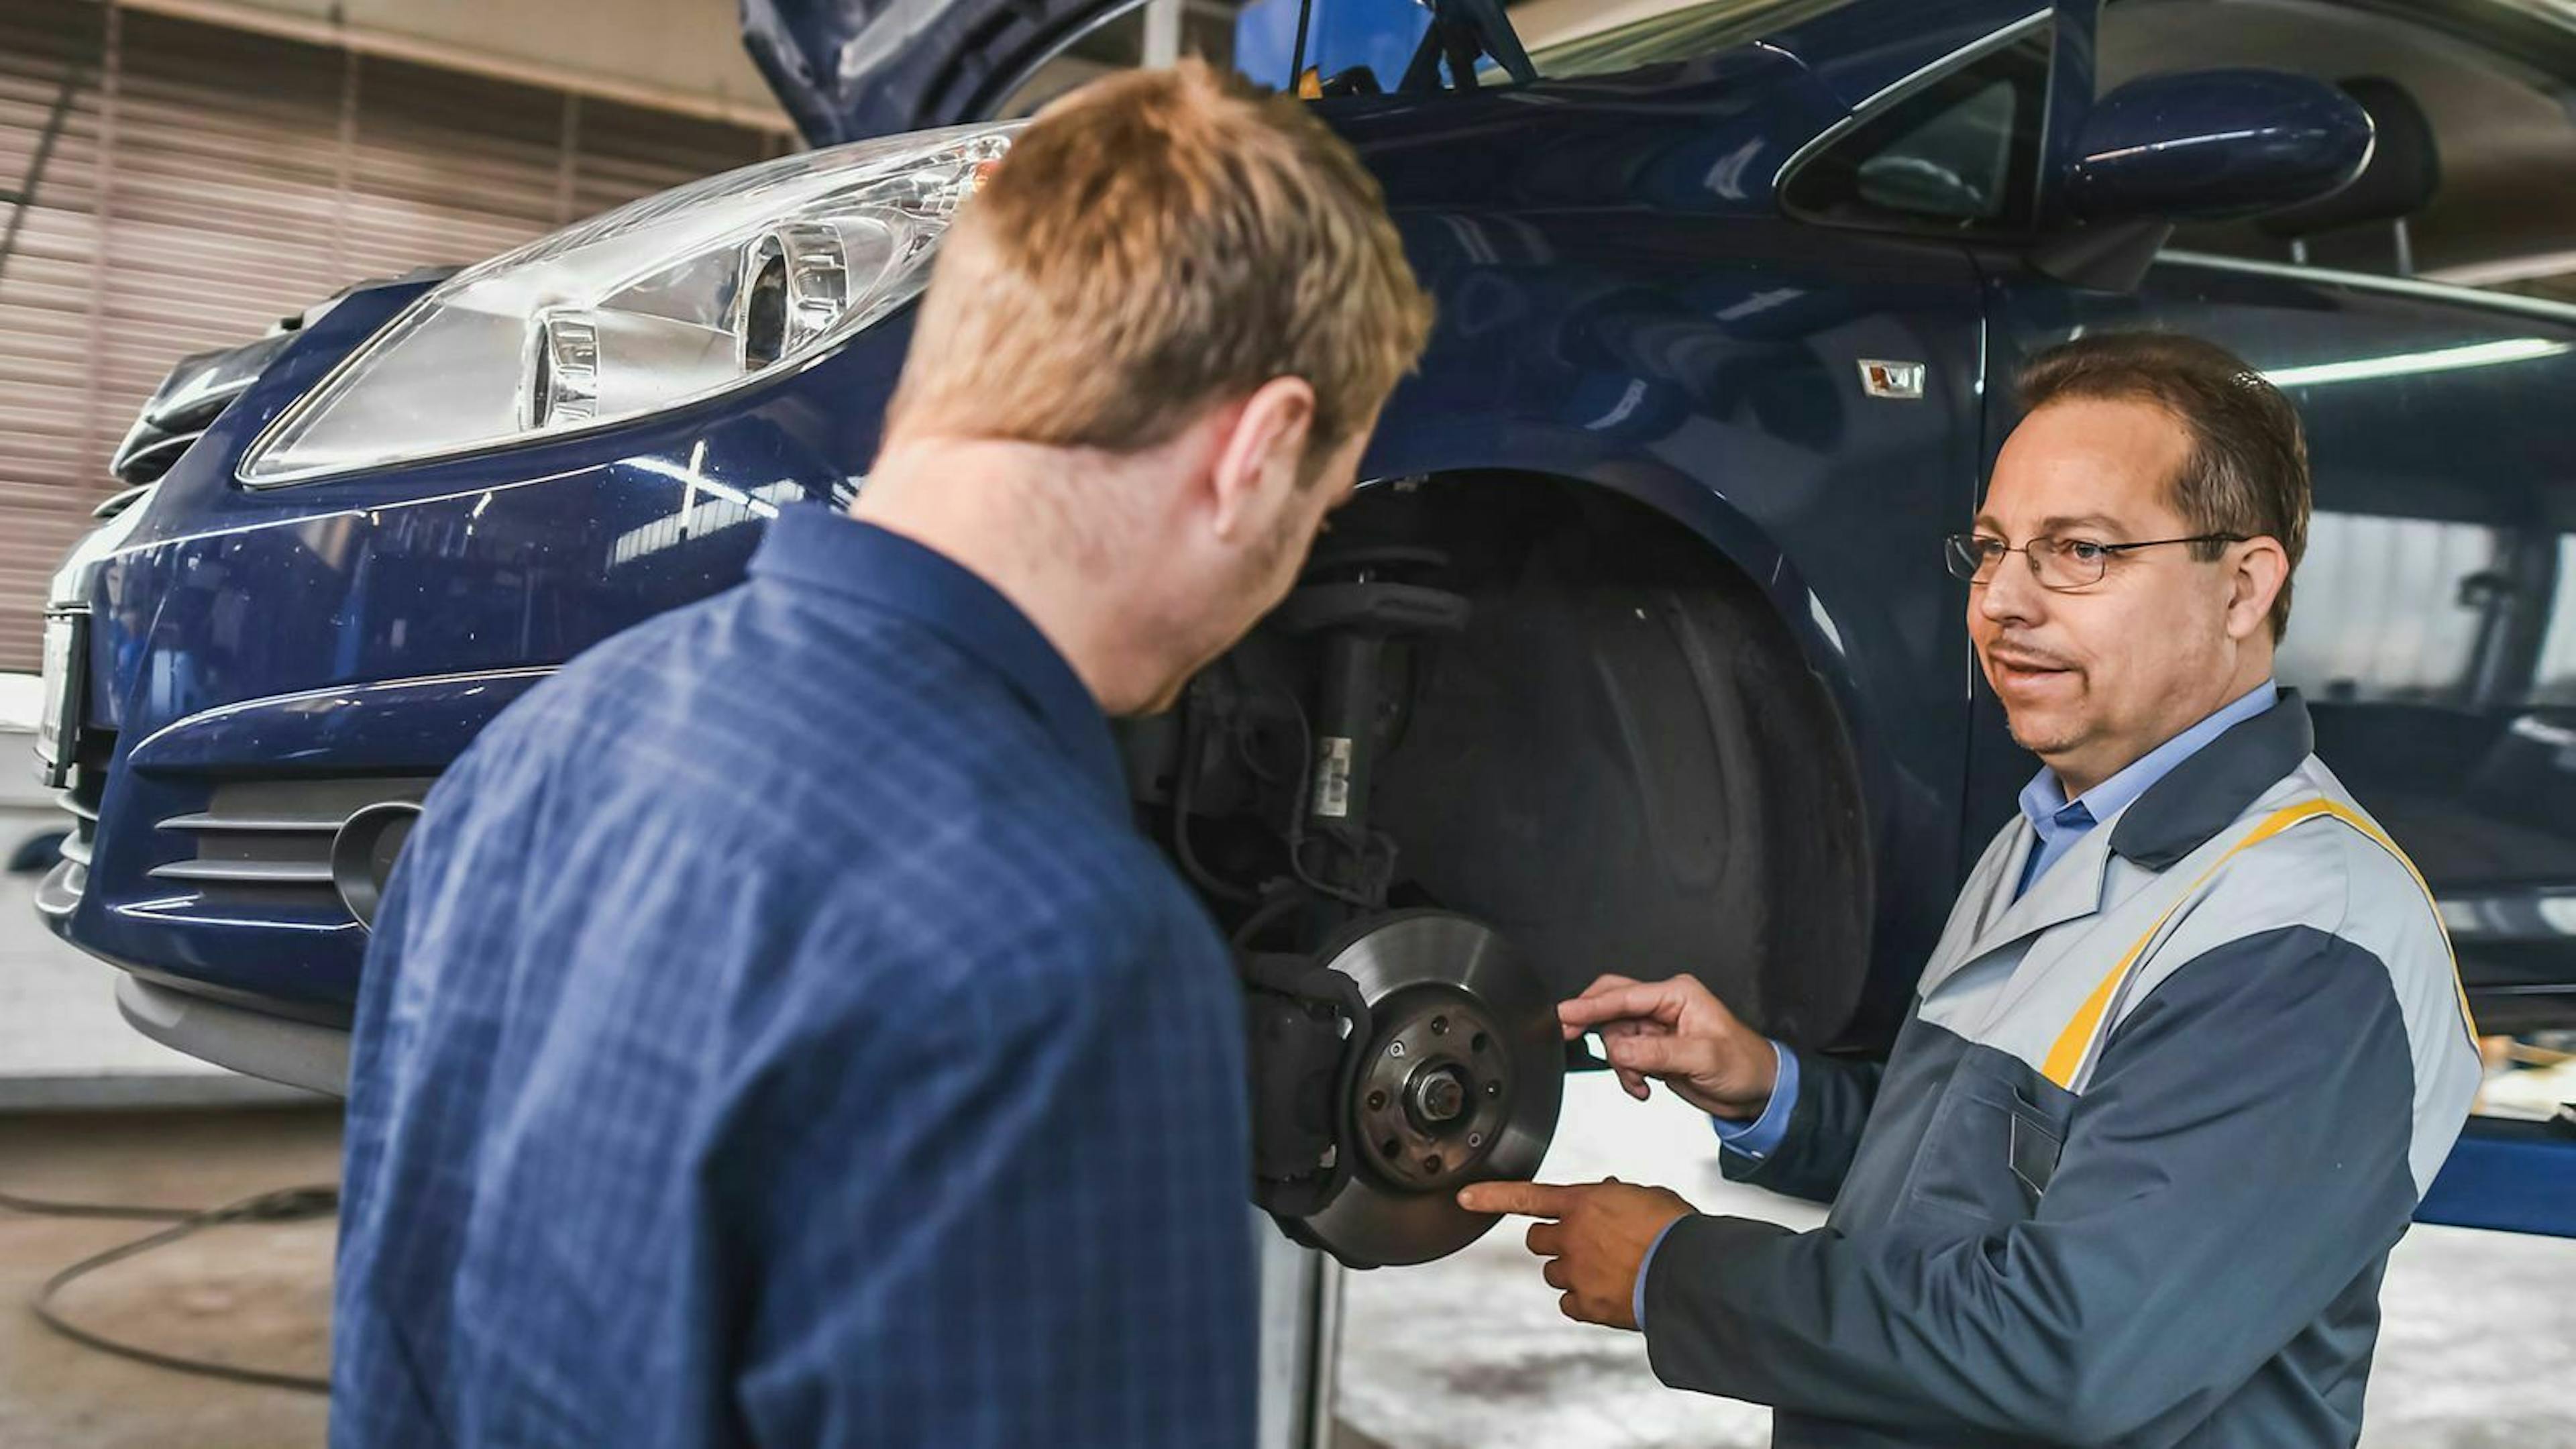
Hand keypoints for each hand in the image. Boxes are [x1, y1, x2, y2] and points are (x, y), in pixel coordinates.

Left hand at [1455, 1178, 1694, 1329]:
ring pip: (1553, 1273)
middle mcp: (1572, 1236)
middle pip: (1536, 1240)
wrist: (1691, 1273)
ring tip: (1607, 1271)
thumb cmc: (1675, 1230)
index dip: (1491, 1196)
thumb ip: (1618, 1195)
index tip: (1464, 1196)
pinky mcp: (1587, 1304)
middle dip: (1551, 1241)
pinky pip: (1569, 1303)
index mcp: (1583, 1203)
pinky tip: (1607, 1294)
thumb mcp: (1647, 1197)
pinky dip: (1582, 1301)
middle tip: (1578, 1245)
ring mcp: (1576, 1272)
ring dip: (1570, 1271)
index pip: (1526, 1196)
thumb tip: (1608, 1193)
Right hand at [1558, 972, 1775, 1117]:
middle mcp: (1665, 1006)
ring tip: (1639, 1082)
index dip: (1592, 1005)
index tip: (1565, 1015)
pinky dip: (1626, 1074)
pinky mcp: (1654, 1050)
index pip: (1625, 996)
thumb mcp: (1702, 1058)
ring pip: (1614, 1035)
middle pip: (1612, 1004)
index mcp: (1678, 995)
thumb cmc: (1744, 1066)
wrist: (1757, 1092)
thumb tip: (1619, 1049)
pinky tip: (1642, 1087)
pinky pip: (1624, 1056)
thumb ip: (1657, 1053)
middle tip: (1569, 1034)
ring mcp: (1657, 1028)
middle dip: (1594, 1023)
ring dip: (1620, 1062)